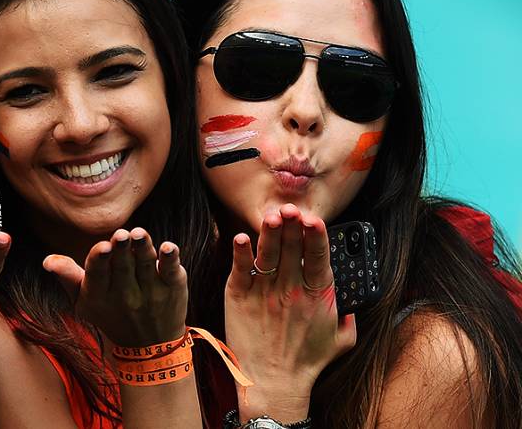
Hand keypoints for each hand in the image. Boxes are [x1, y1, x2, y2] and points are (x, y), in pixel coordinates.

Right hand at [44, 228, 186, 347]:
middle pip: (123, 267)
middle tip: (121, 234)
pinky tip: (168, 247)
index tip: (102, 248)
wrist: (149, 347)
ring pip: (146, 266)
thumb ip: (68, 277)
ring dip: (143, 249)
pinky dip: (171, 261)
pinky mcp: (173, 289)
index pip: (97, 275)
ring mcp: (151, 293)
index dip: (99, 261)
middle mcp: (125, 296)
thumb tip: (47, 260)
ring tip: (139, 234)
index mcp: (99, 296)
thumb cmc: (110, 314)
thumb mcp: (83, 301)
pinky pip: (172, 273)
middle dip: (121, 250)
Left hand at [224, 203, 355, 420]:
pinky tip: (241, 238)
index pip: (319, 257)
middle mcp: (291, 291)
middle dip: (292, 225)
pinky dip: (240, 254)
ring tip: (273, 215)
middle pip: (292, 249)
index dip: (317, 235)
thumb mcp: (341, 341)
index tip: (314, 218)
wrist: (273, 383)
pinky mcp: (239, 299)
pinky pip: (240, 270)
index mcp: (317, 296)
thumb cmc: (307, 363)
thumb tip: (352, 306)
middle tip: (291, 207)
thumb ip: (349, 319)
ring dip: (270, 232)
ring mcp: (264, 294)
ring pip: (268, 254)